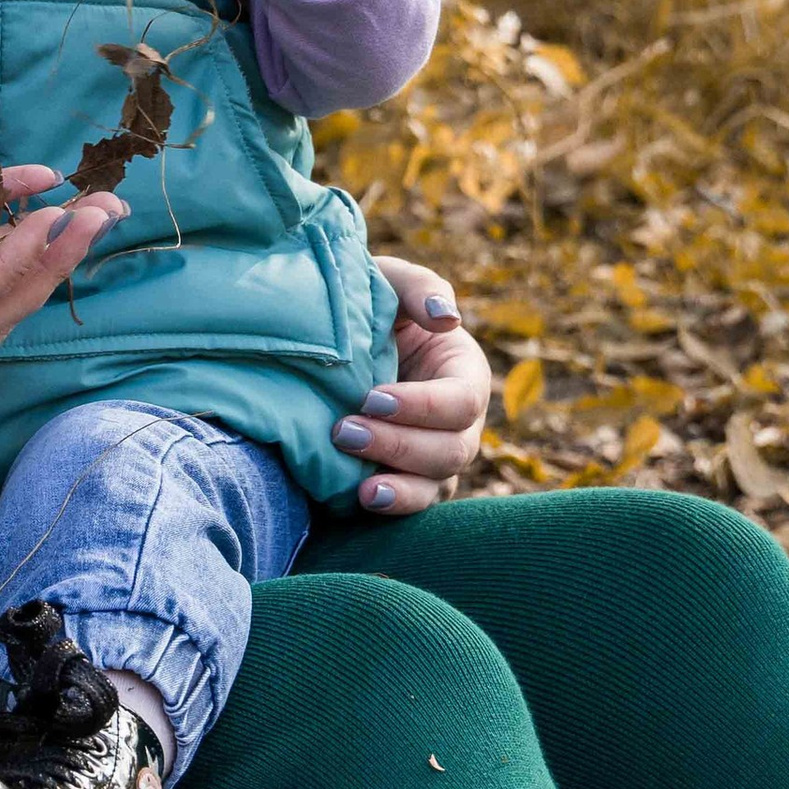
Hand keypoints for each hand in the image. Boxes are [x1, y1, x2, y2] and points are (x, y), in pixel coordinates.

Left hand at [331, 257, 489, 515]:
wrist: (326, 346)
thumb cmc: (365, 306)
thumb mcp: (387, 282)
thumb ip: (418, 287)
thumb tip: (447, 319)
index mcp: (463, 373)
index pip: (460, 401)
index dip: (422, 406)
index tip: (370, 398)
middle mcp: (460, 422)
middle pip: (451, 449)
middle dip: (399, 444)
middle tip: (343, 431)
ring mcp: (436, 458)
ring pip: (435, 484)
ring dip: (399, 486)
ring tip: (361, 487)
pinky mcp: (408, 481)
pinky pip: (413, 504)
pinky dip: (392, 505)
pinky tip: (360, 500)